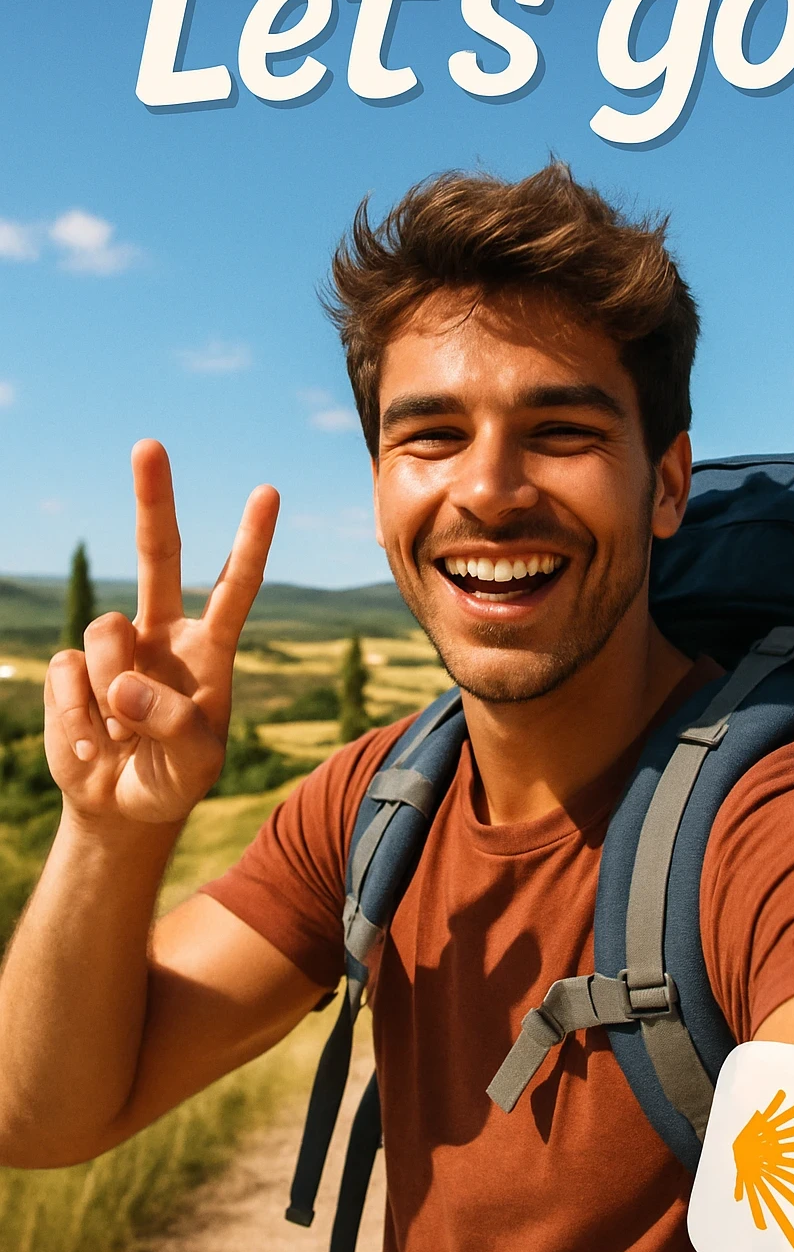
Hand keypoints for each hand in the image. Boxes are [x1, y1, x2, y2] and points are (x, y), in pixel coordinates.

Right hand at [44, 440, 279, 826]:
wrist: (121, 807)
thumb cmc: (173, 779)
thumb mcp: (196, 765)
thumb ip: (175, 726)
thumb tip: (124, 684)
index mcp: (209, 649)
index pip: (235, 586)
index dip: (251, 541)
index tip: (268, 491)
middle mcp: (163, 633)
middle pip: (159, 555)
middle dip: (153, 499)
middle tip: (149, 444)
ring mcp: (115, 648)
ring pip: (104, 631)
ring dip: (108, 687)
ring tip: (119, 732)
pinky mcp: (70, 670)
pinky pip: (66, 674)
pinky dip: (77, 716)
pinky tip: (92, 743)